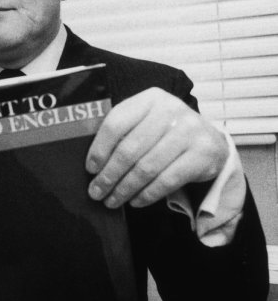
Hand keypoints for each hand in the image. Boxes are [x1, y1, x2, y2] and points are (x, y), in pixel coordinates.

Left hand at [85, 88, 227, 208]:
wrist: (209, 140)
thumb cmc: (164, 133)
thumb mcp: (144, 122)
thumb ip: (121, 134)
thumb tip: (92, 165)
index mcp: (150, 98)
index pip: (116, 124)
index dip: (99, 149)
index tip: (90, 169)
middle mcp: (171, 110)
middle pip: (129, 149)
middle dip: (109, 175)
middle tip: (96, 192)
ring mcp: (190, 131)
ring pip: (147, 168)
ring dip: (125, 189)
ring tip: (112, 200)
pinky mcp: (203, 154)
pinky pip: (167, 180)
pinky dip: (147, 194)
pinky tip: (135, 201)